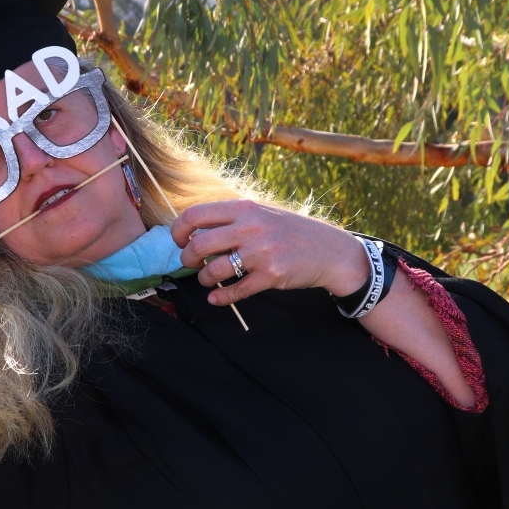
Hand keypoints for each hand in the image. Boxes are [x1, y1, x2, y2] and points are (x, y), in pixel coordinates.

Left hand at [168, 201, 369, 307]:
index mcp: (243, 209)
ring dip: (204, 277)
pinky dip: (222, 297)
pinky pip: (238, 290)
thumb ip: (232, 218)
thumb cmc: (290, 231)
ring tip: (205, 279)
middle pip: (200, 244)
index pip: (196, 215)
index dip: (179, 229)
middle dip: (187, 257)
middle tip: (189, 262)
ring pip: (215, 269)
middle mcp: (250, 229)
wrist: (330, 251)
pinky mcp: (271, 276)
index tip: (178, 240)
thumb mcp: (261, 213)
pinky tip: (215, 299)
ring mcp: (260, 253)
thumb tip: (196, 229)